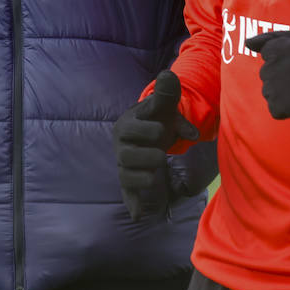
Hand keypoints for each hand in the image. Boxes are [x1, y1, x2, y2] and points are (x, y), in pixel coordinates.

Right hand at [112, 70, 198, 220]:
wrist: (154, 134)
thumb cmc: (158, 118)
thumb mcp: (165, 105)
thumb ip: (167, 91)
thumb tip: (168, 75)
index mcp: (127, 125)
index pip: (131, 129)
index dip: (148, 131)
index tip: (161, 130)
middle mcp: (121, 146)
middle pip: (126, 156)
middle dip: (147, 156)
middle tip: (163, 154)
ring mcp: (124, 165)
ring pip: (127, 175)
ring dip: (144, 176)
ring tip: (158, 171)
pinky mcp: (130, 181)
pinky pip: (128, 194)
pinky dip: (133, 204)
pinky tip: (140, 214)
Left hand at [245, 31, 289, 125]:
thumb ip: (273, 39)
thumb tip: (247, 43)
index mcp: (283, 47)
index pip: (267, 52)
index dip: (281, 60)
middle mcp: (278, 65)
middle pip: (266, 73)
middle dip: (281, 77)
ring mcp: (278, 86)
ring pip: (269, 91)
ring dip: (282, 93)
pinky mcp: (281, 106)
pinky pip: (275, 109)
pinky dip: (285, 110)